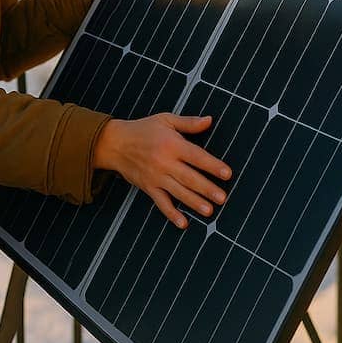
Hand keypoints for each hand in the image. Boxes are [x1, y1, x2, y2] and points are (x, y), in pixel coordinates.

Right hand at [93, 113, 231, 228]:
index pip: (196, 156)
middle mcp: (164, 162)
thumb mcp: (165, 120)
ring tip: (209, 211)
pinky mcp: (147, 187)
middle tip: (222, 198)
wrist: (114, 143)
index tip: (227, 173)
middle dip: (207, 188)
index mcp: (172, 144)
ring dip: (194, 202)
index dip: (212, 165)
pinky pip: (161, 203)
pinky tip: (183, 223)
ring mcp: (155, 177)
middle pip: (189, 177)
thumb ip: (188, 122)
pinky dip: (171, 214)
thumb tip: (209, 120)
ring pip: (178, 192)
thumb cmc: (142, 129)